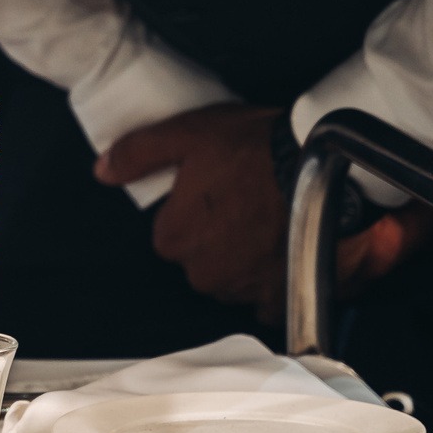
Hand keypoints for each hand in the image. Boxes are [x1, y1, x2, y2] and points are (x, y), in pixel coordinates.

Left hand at [95, 103, 432, 321]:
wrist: (328, 166)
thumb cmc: (258, 149)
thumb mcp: (184, 133)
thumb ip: (137, 153)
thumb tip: (104, 170)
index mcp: (176, 238)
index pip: (172, 233)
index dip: (194, 210)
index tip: (215, 191)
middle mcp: (207, 273)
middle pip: (205, 259)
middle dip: (221, 236)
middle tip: (246, 201)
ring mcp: (247, 290)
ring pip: (238, 279)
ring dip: (250, 258)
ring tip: (272, 220)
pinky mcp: (287, 299)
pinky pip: (273, 299)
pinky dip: (281, 280)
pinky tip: (291, 250)